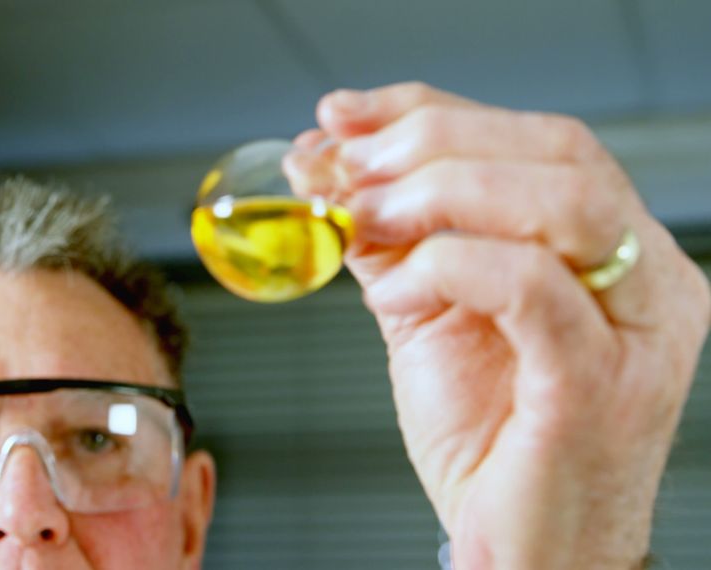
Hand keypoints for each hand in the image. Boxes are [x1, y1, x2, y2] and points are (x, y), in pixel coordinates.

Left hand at [285, 82, 710, 568]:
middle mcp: (645, 278)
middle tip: (343, 168)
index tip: (344, 114)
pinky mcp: (599, 386)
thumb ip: (394, 243)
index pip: (535, 138)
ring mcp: (636, 330)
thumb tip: (328, 170)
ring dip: (436, 193)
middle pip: (555, 149)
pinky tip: (392, 293)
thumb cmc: (490, 444)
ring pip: (559, 201)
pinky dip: (446, 267)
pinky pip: (532, 286)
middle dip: (427, 142)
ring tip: (360, 220)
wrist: (522, 553)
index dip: (431, 110)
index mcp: (611, 251)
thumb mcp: (429, 317)